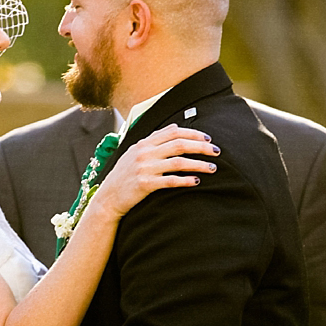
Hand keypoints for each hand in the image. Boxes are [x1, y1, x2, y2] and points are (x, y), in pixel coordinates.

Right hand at [94, 125, 217, 218]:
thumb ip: (154, 140)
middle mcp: (144, 153)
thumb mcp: (135, 152)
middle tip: (216, 151)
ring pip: (179, 162)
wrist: (108, 197)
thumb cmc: (125, 175)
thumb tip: (175, 127)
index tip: (208, 138)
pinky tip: (196, 181)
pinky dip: (185, 180)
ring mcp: (145, 168)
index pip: (173, 132)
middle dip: (201, 147)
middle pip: (179, 145)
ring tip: (212, 168)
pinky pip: (170, 181)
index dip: (193, 133)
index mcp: (144, 143)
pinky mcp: (145, 184)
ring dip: (199, 164)